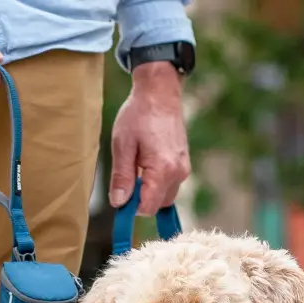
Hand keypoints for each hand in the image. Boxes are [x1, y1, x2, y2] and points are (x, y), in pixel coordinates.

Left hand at [109, 63, 189, 215]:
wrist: (160, 92)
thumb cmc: (139, 115)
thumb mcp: (122, 145)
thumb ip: (121, 177)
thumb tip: (118, 203)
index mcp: (163, 169)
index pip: (148, 207)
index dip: (132, 207)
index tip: (120, 197)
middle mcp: (178, 173)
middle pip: (157, 205)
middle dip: (141, 199)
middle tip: (128, 176)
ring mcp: (184, 169)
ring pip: (165, 197)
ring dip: (149, 191)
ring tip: (138, 165)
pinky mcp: (184, 165)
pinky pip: (170, 185)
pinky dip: (157, 183)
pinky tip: (146, 163)